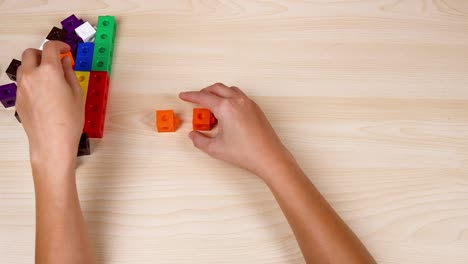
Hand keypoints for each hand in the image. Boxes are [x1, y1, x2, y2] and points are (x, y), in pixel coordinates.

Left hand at [16, 41, 83, 165]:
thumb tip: (65, 62)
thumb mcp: (77, 93)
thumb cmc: (69, 120)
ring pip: (24, 67)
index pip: (50, 47)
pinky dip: (32, 79)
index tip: (65, 50)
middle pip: (31, 53)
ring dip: (35, 66)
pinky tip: (45, 92)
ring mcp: (22, 87)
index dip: (60, 45)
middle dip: (43, 53)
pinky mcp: (19, 98)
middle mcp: (31, 76)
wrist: (52, 141)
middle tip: (55, 61)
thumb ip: (70, 73)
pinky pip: (23, 81)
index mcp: (49, 71)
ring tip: (50, 77)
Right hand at [180, 83, 294, 180]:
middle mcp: (237, 101)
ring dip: (217, 93)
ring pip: (229, 90)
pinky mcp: (255, 108)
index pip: (203, 97)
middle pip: (216, 88)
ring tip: (211, 107)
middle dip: (204, 92)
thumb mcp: (216, 149)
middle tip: (196, 101)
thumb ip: (200, 140)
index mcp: (225, 107)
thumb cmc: (245, 153)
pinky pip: (239, 95)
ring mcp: (248, 103)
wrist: (268, 156)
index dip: (190, 96)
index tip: (183, 96)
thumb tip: (193, 135)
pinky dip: (229, 97)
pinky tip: (226, 112)